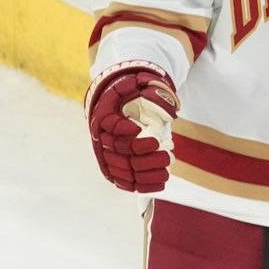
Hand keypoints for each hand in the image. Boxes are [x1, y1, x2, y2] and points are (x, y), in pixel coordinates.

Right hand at [85, 61, 178, 192]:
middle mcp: (101, 138)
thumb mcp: (135, 83)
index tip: (149, 136)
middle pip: (121, 152)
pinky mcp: (114, 169)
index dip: (127, 131)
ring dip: (147, 173)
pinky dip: (143, 185)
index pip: (112, 126)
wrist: (115, 106)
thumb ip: (147, 88)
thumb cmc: (128, 94)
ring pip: (124, 170)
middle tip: (167, 155)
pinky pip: (125, 182)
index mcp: (104, 115)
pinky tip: (161, 184)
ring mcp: (107, 156)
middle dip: (146, 157)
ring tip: (166, 169)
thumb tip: (165, 101)